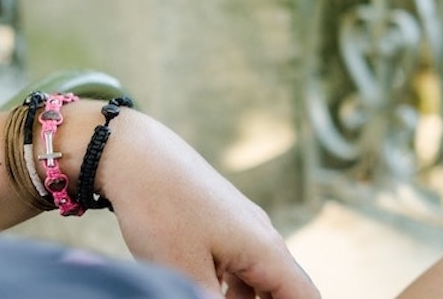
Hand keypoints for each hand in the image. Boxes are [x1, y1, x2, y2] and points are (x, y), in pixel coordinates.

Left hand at [95, 109, 319, 298]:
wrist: (137, 156)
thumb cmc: (162, 213)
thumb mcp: (185, 274)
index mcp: (265, 250)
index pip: (305, 296)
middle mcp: (263, 237)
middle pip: (284, 288)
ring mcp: (244, 228)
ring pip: (258, 280)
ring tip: (205, 297)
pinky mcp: (223, 225)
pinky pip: (238, 266)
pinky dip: (229, 288)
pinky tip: (199, 290)